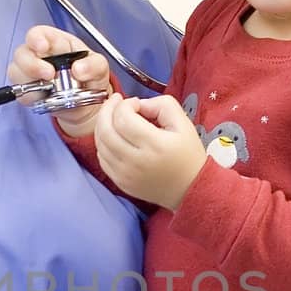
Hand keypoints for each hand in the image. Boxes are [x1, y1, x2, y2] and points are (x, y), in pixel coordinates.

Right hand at [7, 25, 110, 136]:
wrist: (87, 104)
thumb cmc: (90, 78)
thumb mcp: (100, 67)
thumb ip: (94, 65)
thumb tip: (79, 69)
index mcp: (55, 42)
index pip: (38, 33)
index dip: (36, 38)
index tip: (42, 47)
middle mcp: (40, 55)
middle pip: (21, 53)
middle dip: (31, 64)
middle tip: (49, 74)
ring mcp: (31, 73)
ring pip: (16, 72)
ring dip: (30, 81)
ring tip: (49, 89)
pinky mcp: (28, 91)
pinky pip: (20, 92)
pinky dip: (31, 96)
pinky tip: (45, 97)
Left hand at [93, 92, 206, 208]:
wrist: (189, 188)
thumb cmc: (187, 155)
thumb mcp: (183, 122)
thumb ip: (162, 104)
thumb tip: (139, 104)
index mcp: (155, 145)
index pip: (124, 118)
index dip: (125, 104)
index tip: (136, 103)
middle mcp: (136, 161)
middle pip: (106, 130)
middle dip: (107, 110)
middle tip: (116, 102)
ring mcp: (125, 174)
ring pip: (100, 144)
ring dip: (103, 125)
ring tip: (113, 116)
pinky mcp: (120, 182)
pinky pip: (102, 158)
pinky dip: (103, 143)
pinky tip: (114, 136)